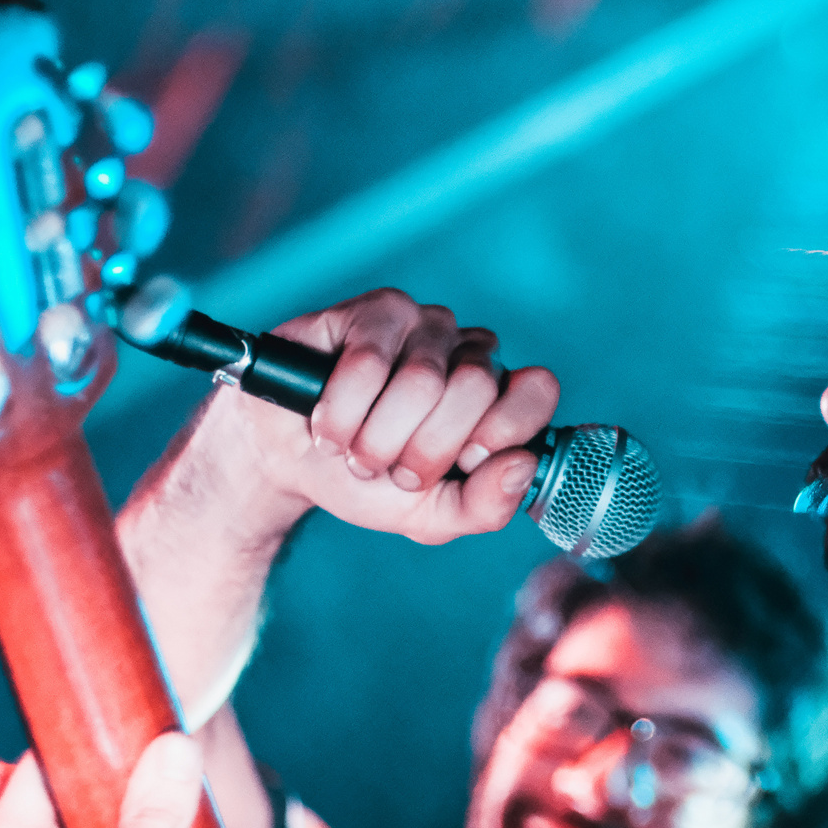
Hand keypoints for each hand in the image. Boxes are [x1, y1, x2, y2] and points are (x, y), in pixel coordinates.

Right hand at [217, 288, 560, 545]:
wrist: (290, 465)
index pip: (536, 391)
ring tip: (354, 452)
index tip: (461, 464)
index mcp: (498, 398)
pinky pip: (368, 365)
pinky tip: (325, 428)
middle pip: (475, 389)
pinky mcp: (373, 311)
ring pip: (422, 381)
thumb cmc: (372, 483)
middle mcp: (470, 353)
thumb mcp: (433, 515)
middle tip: (393, 470)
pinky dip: (340, 414)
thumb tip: (521, 465)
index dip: (500, 433)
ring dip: (376, 440)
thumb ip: (486, 506)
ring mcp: (424, 325)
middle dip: (424, 450)